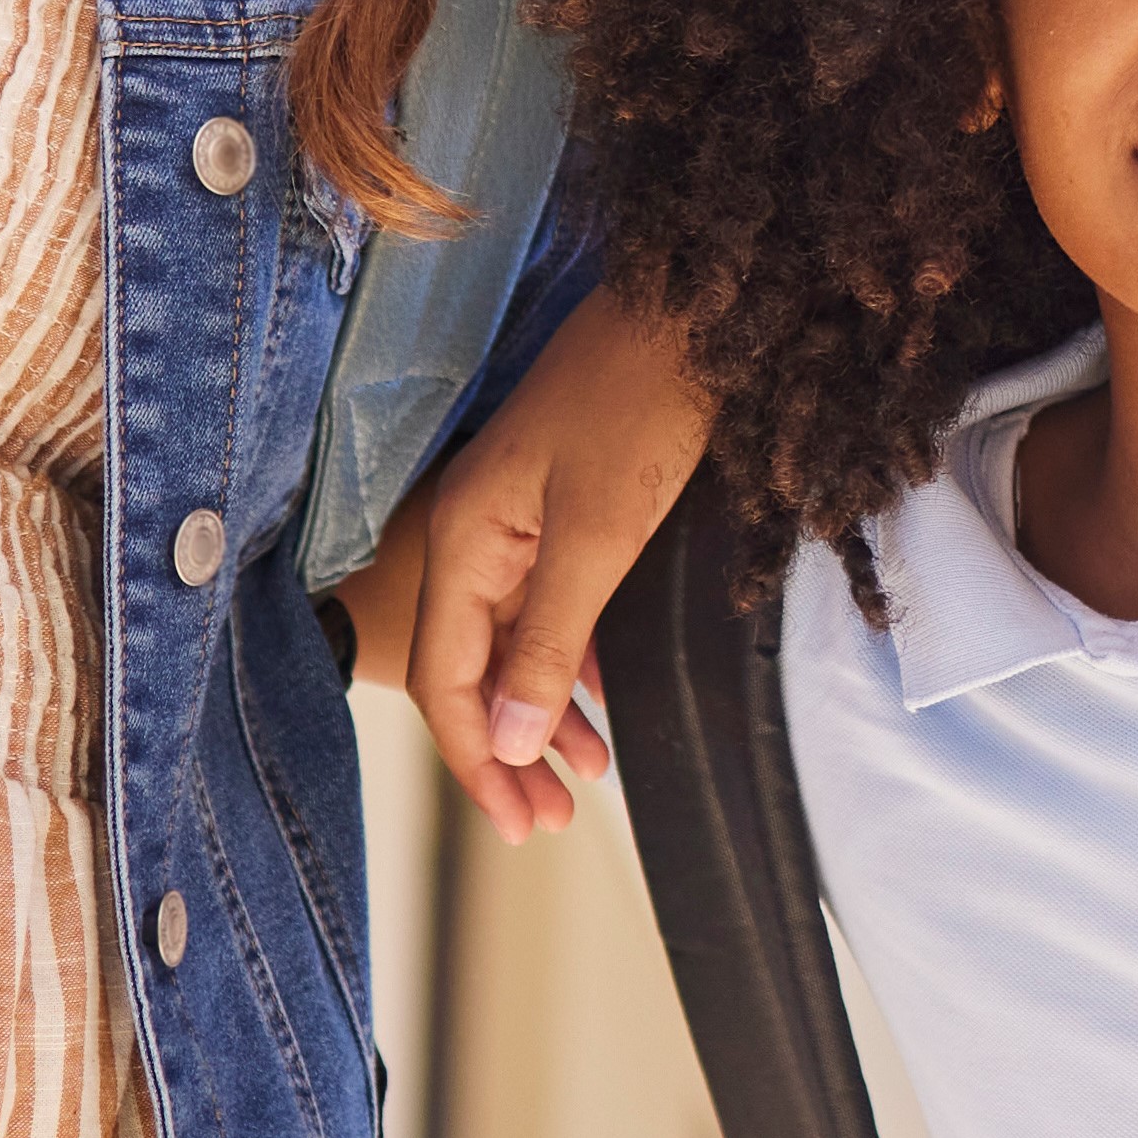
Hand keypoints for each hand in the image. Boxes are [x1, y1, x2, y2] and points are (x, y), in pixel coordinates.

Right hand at [333, 292, 715, 840]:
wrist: (689, 313)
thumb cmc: (639, 406)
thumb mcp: (597, 538)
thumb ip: (548, 643)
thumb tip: (510, 740)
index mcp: (465, 542)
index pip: (447, 681)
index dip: (476, 761)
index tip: (516, 823)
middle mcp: (475, 537)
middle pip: (472, 672)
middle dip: (506, 753)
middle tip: (546, 824)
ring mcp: (514, 522)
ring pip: (510, 646)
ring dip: (539, 716)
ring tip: (583, 779)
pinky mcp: (556, 510)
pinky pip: (544, 610)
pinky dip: (566, 665)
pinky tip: (597, 704)